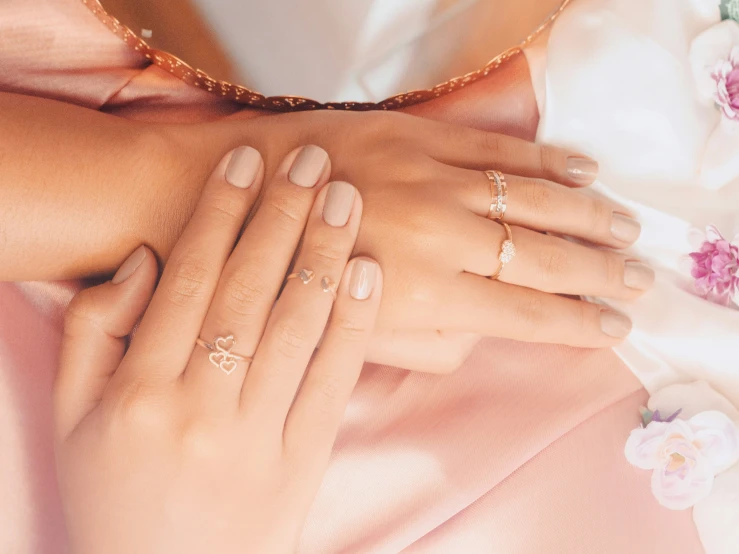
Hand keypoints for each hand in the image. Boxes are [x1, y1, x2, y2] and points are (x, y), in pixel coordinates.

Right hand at [54, 146, 381, 552]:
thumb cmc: (114, 494)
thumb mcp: (71, 418)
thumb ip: (93, 332)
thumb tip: (145, 260)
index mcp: (136, 392)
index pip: (190, 280)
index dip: (220, 213)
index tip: (246, 160)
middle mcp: (197, 408)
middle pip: (249, 291)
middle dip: (282, 216)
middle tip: (311, 161)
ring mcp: (256, 436)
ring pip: (297, 328)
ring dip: (324, 255)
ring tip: (346, 198)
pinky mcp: (301, 461)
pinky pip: (332, 383)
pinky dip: (354, 326)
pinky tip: (369, 275)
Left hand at [177, 110, 651, 369]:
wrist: (226, 199)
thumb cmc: (282, 278)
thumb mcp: (354, 337)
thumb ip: (429, 342)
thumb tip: (484, 334)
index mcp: (423, 294)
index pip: (527, 314)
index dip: (577, 325)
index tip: (614, 330)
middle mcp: (438, 235)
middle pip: (545, 256)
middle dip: (601, 272)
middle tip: (640, 280)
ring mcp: (430, 179)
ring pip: (532, 200)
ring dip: (588, 217)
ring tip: (626, 230)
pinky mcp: (415, 135)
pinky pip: (495, 149)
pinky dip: (545, 162)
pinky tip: (581, 172)